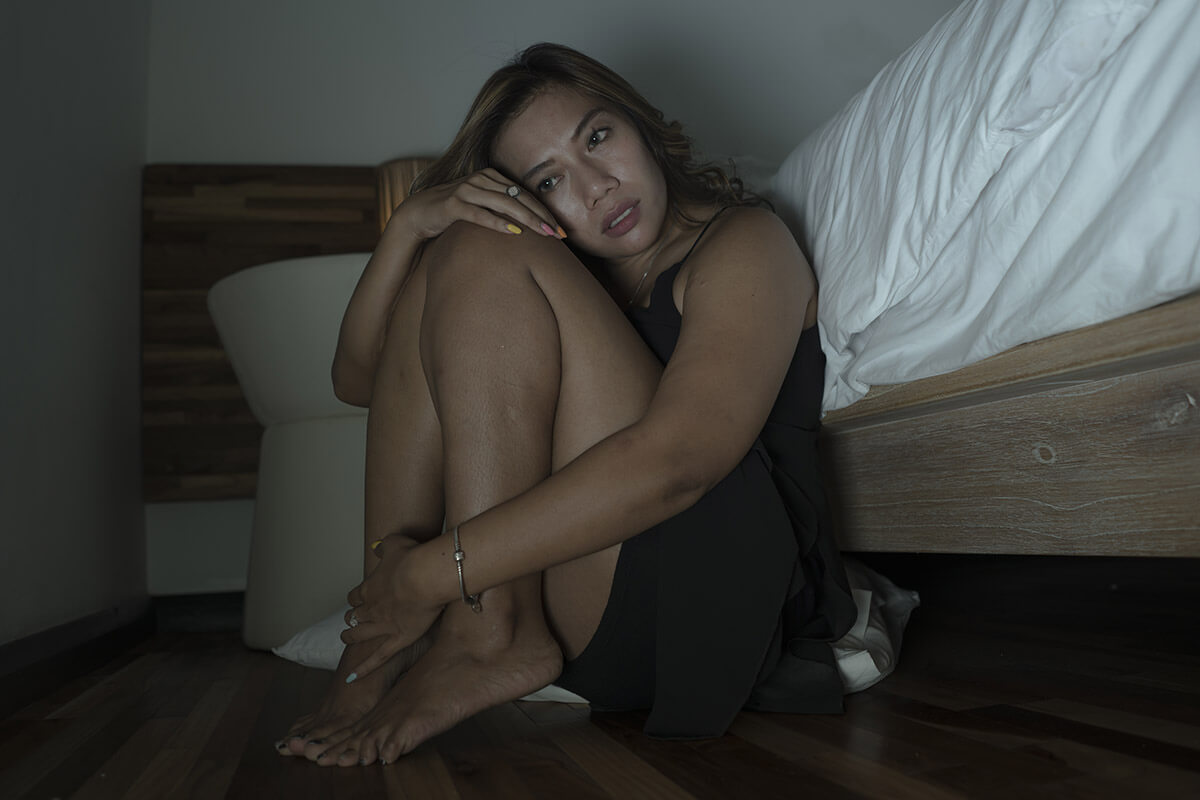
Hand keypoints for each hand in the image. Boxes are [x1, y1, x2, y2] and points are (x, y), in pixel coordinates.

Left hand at [340, 533, 442, 679]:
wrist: (425, 577)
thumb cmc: (414, 557)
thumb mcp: (394, 543)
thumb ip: (384, 547)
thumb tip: (377, 548)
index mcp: (370, 587)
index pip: (356, 595)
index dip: (356, 598)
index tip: (358, 598)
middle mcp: (372, 608)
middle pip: (355, 615)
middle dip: (351, 617)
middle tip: (350, 620)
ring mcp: (383, 626)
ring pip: (360, 635)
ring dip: (351, 636)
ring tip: (346, 638)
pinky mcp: (398, 639)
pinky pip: (378, 658)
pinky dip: (364, 668)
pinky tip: (352, 678)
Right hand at [394, 167, 565, 241]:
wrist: (419, 213)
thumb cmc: (455, 213)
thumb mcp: (482, 206)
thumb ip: (502, 208)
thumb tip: (531, 225)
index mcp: (491, 177)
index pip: (525, 195)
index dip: (545, 211)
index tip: (562, 230)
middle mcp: (481, 179)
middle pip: (519, 198)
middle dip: (542, 217)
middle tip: (560, 234)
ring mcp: (466, 190)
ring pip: (503, 204)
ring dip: (527, 219)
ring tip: (544, 234)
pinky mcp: (453, 204)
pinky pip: (480, 214)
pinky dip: (498, 223)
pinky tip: (515, 232)